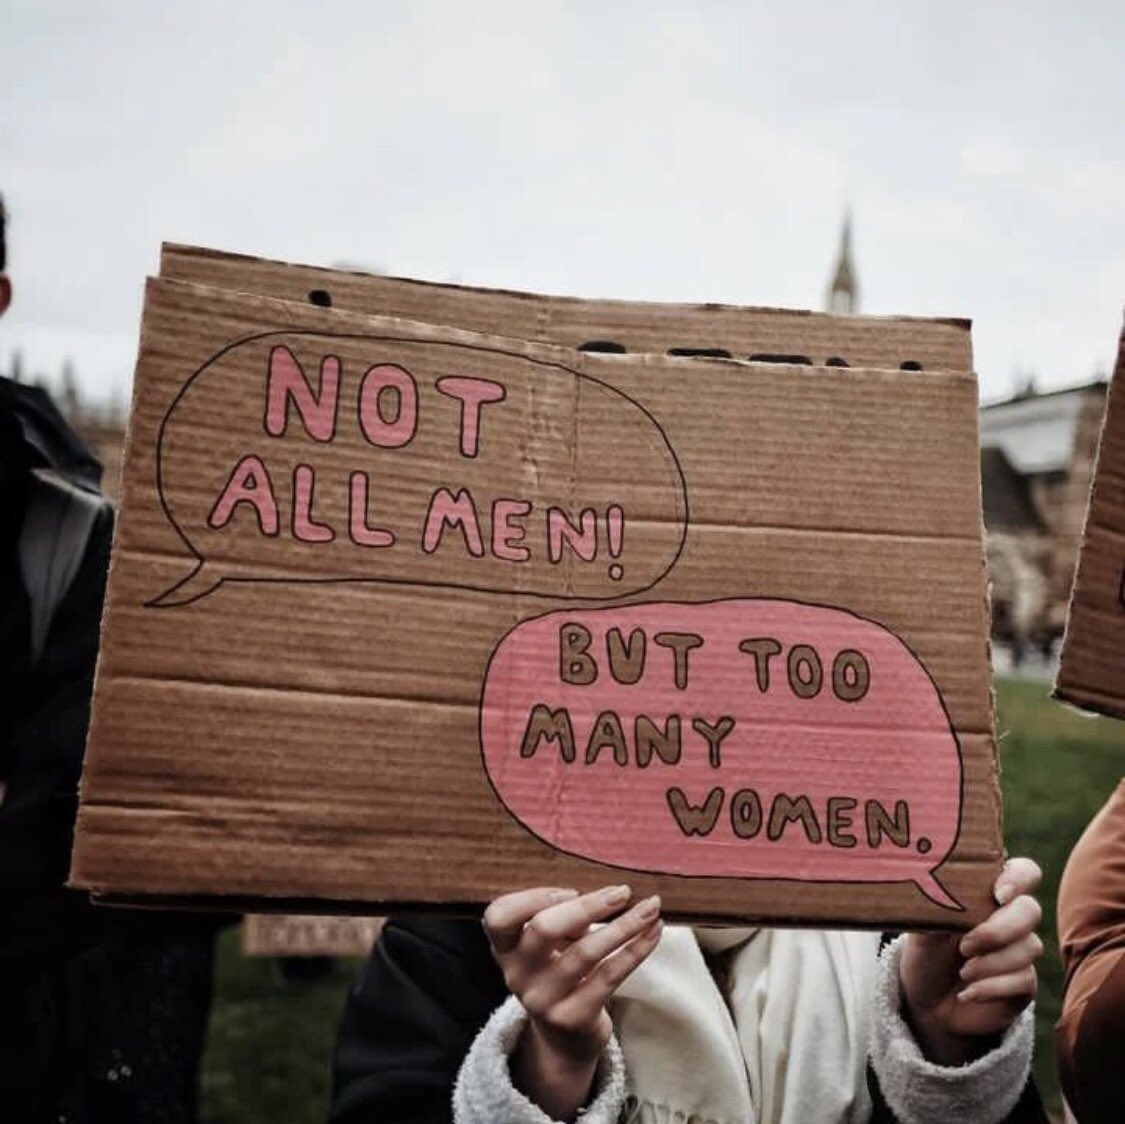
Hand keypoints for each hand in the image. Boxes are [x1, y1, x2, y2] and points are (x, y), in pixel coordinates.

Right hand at [482, 884, 661, 1120]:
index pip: (498, 916)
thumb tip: (608, 893)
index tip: (571, 888)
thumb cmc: (559, 971)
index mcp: (506, 948)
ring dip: (624, 925)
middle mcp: (517, 975)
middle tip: (622, 892)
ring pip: (585, 952)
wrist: (564, 1036)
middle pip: (544, 929)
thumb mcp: (549, 946)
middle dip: (588, 906)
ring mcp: (543, 1000)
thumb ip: (562, 918)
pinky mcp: (573, 1018)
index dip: (532, 897)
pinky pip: (610, 975)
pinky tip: (654, 931)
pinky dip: (636, 949)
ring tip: (650, 907)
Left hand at [900, 857, 1042, 1064]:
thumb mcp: (923, 926)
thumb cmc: (926, 952)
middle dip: (998, 930)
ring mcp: (1021, 950)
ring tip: (963, 971)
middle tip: (964, 946)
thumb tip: (943, 895)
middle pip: (1030, 910)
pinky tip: (968, 993)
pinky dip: (992, 987)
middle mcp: (1011, 917)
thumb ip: (938, 908)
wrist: (927, 1000)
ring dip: (992, 962)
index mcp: (987, 893)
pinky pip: (1025, 980)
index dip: (1018, 879)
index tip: (998, 895)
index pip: (1023, 872)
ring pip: (1029, 947)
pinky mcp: (1025, 983)